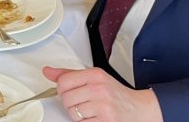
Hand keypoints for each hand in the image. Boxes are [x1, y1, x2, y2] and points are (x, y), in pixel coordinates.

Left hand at [44, 67, 162, 121]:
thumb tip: (48, 71)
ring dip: (79, 115)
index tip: (70, 91)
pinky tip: (95, 118)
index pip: (63, 81)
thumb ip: (69, 75)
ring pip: (72, 113)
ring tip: (91, 111)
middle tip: (84, 103)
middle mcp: (99, 88)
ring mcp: (103, 106)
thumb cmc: (116, 94)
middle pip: (65, 98)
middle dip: (71, 104)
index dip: (63, 90)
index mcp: (95, 75)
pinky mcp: (106, 121)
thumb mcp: (94, 78)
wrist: (140, 109)